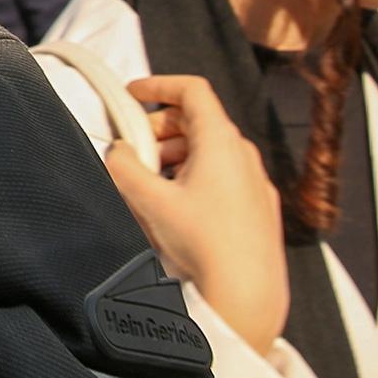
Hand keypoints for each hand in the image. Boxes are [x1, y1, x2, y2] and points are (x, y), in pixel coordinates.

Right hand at [102, 74, 288, 355]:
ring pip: (210, 150)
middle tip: (132, 146)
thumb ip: (124, 167)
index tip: (132, 94)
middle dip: (160, 126)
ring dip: (175, 154)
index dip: (158, 85)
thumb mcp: (149, 201)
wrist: (247, 293)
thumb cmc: (203, 243)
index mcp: (221, 141)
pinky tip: (177, 205)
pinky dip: (194, 175)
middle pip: (198, 121)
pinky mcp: (258, 208)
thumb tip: (118, 151)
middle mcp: (244, 154)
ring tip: (150, 180)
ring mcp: (255, 182)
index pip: (192, 90)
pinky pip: (223, 175)